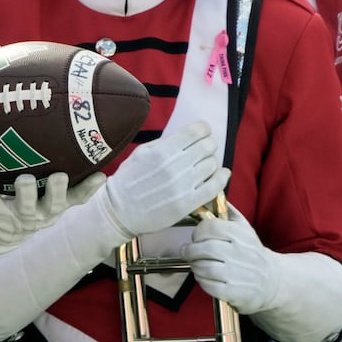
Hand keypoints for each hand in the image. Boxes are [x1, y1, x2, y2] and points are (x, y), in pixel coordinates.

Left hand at [0, 171, 104, 256]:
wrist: (2, 234)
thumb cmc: (31, 205)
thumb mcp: (50, 197)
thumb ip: (66, 182)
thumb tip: (95, 165)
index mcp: (57, 206)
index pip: (77, 198)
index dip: (89, 189)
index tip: (99, 176)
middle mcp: (42, 215)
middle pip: (53, 206)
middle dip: (56, 191)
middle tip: (59, 176)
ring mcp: (21, 220)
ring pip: (25, 209)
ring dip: (26, 194)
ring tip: (24, 179)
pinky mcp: (1, 221)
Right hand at [100, 121, 227, 239]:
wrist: (120, 211)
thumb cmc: (129, 179)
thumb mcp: (142, 153)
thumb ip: (166, 143)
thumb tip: (189, 136)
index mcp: (162, 150)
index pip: (197, 130)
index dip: (203, 130)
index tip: (201, 134)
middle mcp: (175, 166)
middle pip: (208, 146)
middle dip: (208, 145)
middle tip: (203, 151)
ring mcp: (183, 185)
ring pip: (213, 164)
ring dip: (211, 162)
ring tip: (204, 166)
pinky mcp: (188, 203)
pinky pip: (215, 186)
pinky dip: (222, 177)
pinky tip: (220, 174)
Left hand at [181, 206, 278, 314]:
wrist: (273, 281)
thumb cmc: (252, 253)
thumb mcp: (245, 229)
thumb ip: (228, 212)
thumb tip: (211, 193)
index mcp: (240, 235)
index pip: (210, 227)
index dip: (198, 232)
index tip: (196, 237)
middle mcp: (240, 253)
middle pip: (204, 248)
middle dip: (190, 250)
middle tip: (188, 252)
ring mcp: (237, 274)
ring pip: (203, 268)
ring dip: (195, 266)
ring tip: (197, 264)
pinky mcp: (234, 292)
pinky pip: (208, 286)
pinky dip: (202, 281)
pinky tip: (205, 277)